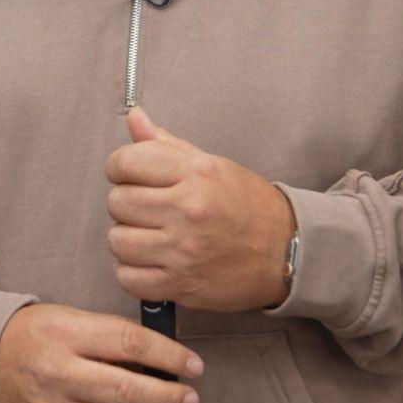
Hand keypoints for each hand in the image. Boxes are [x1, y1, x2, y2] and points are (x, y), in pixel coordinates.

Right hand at [0, 302, 201, 402]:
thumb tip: (160, 358)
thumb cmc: (34, 336)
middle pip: (127, 391)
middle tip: (190, 398)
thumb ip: (110, 335)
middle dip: (168, 397)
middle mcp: (57, 372)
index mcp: (66, 333)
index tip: (193, 365)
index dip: (169, 356)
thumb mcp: (69, 318)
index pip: (129, 343)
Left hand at [105, 107, 296, 311]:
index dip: (120, 167)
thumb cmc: (247, 205)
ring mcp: (183, 251)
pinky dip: (132, 271)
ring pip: (117, 240)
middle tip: (146, 208)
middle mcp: (188, 210)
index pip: (126, 161)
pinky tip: (151, 261)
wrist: (285, 253)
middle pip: (117, 202)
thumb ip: (166, 145)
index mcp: (196, 173)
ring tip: (149, 235)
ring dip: (127, 238)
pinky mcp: (181, 285)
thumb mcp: (211, 165)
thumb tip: (133, 117)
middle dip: (125, 203)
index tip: (131, 176)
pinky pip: (127, 277)